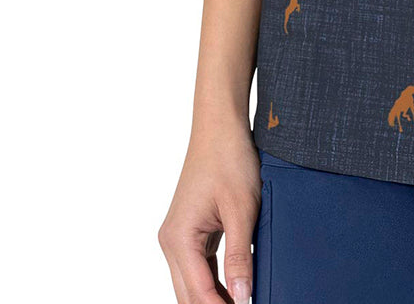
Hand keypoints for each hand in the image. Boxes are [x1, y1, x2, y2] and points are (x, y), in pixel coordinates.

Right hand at [158, 119, 261, 301]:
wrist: (220, 126)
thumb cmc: (229, 159)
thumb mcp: (241, 209)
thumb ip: (239, 256)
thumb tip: (242, 297)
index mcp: (179, 238)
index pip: (198, 293)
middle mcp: (171, 241)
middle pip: (188, 295)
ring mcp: (178, 236)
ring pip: (192, 283)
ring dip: (214, 297)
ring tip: (242, 301)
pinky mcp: (190, 230)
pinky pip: (198, 266)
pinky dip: (214, 281)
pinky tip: (234, 289)